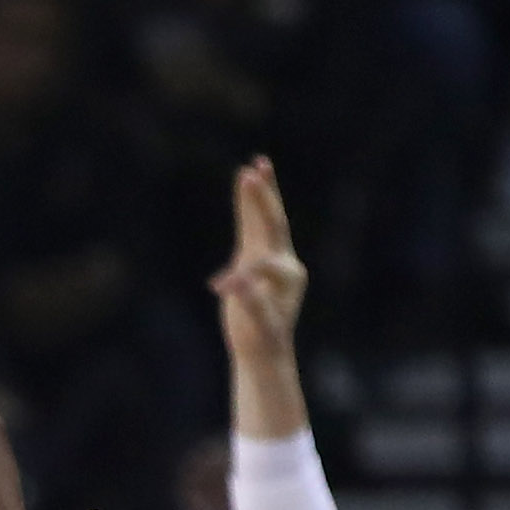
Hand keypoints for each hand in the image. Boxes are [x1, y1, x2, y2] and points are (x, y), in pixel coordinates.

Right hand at [211, 156, 306, 360]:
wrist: (265, 346)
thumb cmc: (262, 338)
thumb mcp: (258, 325)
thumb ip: (252, 302)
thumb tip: (237, 282)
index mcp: (289, 277)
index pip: (263, 265)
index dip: (242, 276)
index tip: (221, 289)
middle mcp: (285, 261)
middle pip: (274, 224)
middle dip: (263, 200)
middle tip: (254, 173)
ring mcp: (272, 255)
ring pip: (266, 217)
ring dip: (261, 191)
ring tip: (258, 164)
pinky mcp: (256, 254)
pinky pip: (252, 222)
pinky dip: (249, 202)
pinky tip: (249, 176)